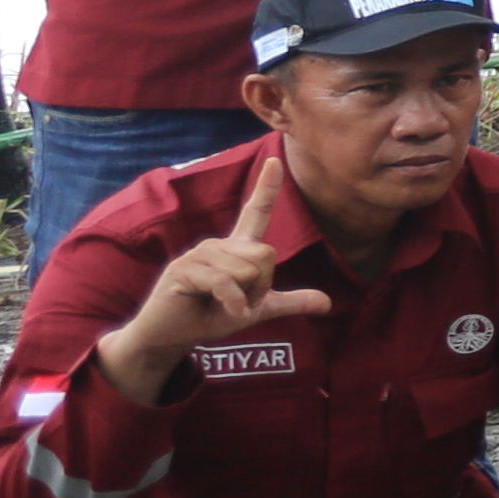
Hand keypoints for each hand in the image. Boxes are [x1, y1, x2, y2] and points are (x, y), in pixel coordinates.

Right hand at [96, 158, 332, 395]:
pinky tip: (224, 312)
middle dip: (261, 287)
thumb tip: (327, 303)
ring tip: (222, 305)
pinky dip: (233, 304)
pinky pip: (226, 283)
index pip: (256, 212)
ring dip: (244, 298)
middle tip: (237, 302)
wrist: (171, 337)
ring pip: (248, 270)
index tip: (276, 160)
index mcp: (236, 248)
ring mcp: (199, 254)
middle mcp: (218, 244)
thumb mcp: (255, 310)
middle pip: (266, 255)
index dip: (267, 187)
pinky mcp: (184, 269)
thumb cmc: (209, 317)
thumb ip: (289, 303)